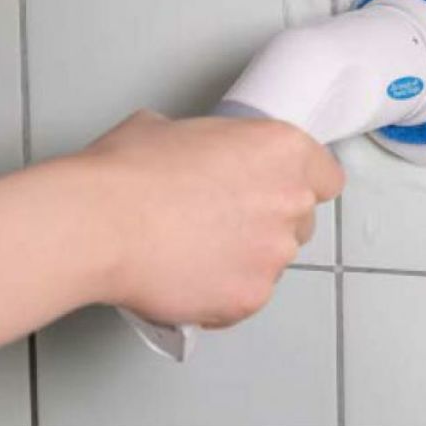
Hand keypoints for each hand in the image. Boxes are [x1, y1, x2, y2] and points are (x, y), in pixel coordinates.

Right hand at [83, 110, 343, 328]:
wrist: (99, 225)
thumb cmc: (129, 173)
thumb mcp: (170, 128)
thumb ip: (208, 144)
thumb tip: (193, 155)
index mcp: (283, 149)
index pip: (326, 176)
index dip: (300, 183)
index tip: (278, 189)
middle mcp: (291, 201)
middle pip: (302, 220)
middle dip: (270, 222)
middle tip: (225, 220)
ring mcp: (274, 254)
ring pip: (274, 261)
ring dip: (247, 258)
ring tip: (197, 251)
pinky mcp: (250, 297)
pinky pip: (246, 297)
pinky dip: (223, 294)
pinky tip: (187, 277)